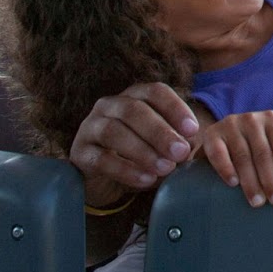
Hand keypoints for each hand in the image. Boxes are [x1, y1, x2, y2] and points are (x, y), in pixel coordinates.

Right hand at [69, 82, 200, 204]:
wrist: (108, 180)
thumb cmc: (143, 154)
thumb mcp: (163, 144)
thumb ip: (177, 140)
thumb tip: (191, 145)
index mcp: (134, 95)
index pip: (155, 91)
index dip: (175, 108)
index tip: (193, 130)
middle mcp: (109, 105)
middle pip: (134, 110)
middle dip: (160, 132)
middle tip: (181, 152)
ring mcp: (90, 127)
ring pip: (113, 131)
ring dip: (143, 150)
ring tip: (165, 168)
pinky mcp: (79, 153)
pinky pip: (100, 158)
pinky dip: (126, 169)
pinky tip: (146, 179)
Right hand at [198, 111, 272, 206]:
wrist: (221, 137)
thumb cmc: (256, 142)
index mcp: (272, 119)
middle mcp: (251, 119)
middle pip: (262, 152)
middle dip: (270, 177)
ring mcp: (230, 125)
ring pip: (242, 156)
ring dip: (250, 180)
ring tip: (257, 201)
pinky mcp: (211, 135)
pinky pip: (219, 153)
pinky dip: (226, 168)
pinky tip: (233, 183)